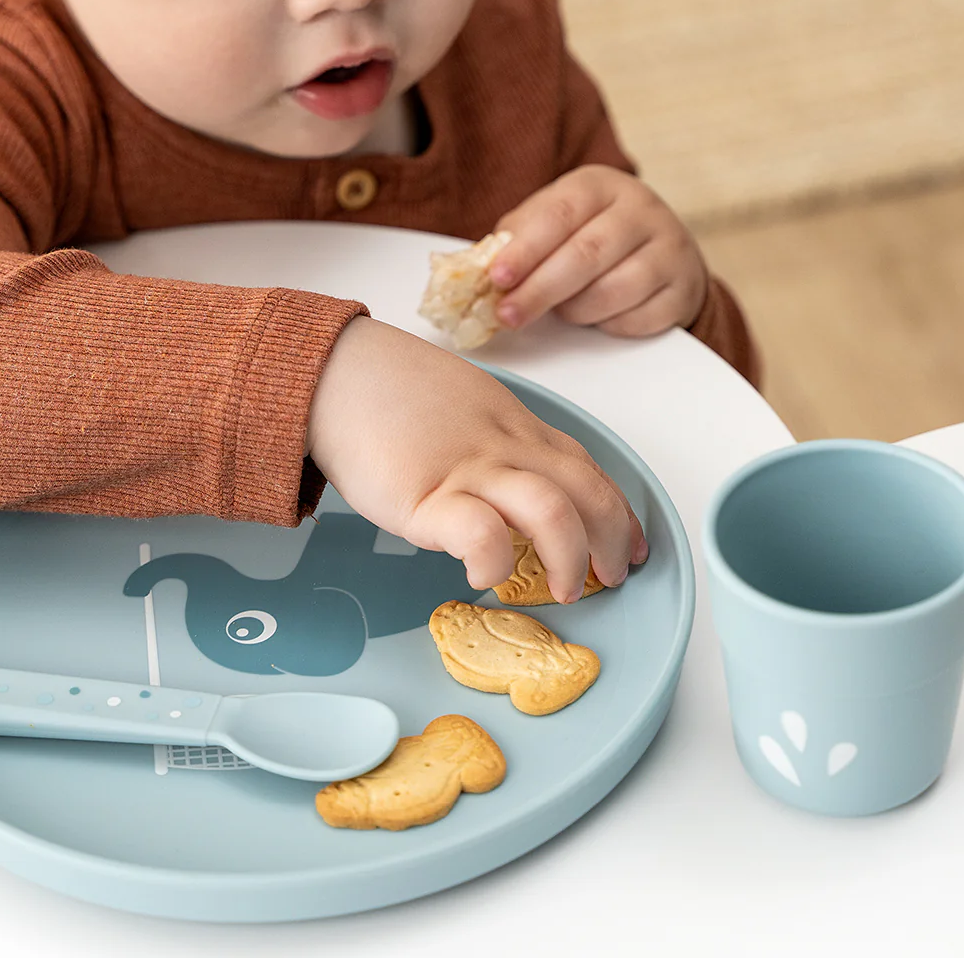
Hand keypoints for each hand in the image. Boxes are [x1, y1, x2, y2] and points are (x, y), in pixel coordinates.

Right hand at [307, 317, 646, 602]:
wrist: (334, 371)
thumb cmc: (391, 392)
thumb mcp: (467, 405)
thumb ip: (497, 441)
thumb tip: (513, 486)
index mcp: (515, 427)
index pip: (586, 469)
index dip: (618, 513)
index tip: (630, 547)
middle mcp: (504, 446)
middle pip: (586, 490)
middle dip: (610, 540)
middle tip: (606, 579)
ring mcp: (467, 469)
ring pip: (550, 509)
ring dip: (569, 557)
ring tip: (563, 591)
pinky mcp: (424, 497)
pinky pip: (480, 533)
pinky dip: (493, 561)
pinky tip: (481, 576)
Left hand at [489, 165, 708, 337]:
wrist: (662, 251)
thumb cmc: (592, 236)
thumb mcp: (554, 222)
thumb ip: (518, 239)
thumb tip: (478, 270)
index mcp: (600, 185)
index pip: (559, 214)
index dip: (526, 249)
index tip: (499, 277)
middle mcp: (640, 209)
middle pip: (586, 254)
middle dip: (540, 290)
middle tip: (509, 315)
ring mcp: (669, 248)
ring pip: (614, 290)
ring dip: (575, 310)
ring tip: (561, 311)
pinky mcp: (683, 288)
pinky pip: (639, 318)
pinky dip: (609, 325)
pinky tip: (599, 316)